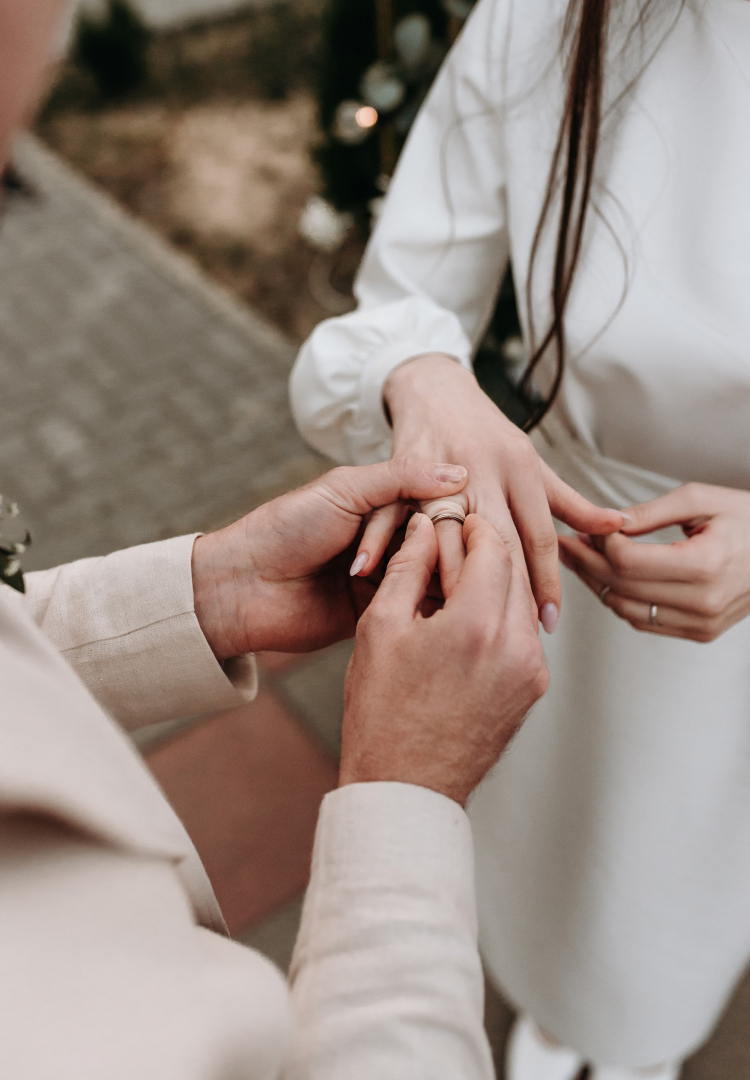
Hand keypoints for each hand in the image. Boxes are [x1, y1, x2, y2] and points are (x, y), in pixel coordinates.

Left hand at [191, 457, 467, 659]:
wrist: (243, 586)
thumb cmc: (288, 529)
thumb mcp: (345, 490)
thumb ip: (401, 478)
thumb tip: (460, 473)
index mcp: (381, 503)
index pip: (435, 506)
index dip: (450, 516)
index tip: (456, 526)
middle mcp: (387, 538)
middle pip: (437, 543)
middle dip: (445, 552)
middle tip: (444, 564)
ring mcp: (383, 577)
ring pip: (430, 576)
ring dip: (438, 580)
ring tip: (445, 587)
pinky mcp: (377, 613)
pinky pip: (412, 609)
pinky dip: (424, 607)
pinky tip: (437, 609)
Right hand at [340, 512, 548, 805]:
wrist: (407, 786)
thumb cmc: (383, 713)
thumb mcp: (380, 628)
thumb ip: (406, 567)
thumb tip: (424, 526)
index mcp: (474, 624)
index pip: (493, 546)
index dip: (473, 526)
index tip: (455, 522)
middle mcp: (515, 646)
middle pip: (515, 571)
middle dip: (488, 551)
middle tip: (456, 547)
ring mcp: (531, 671)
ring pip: (522, 602)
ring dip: (497, 585)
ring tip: (459, 586)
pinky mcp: (533, 690)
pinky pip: (524, 635)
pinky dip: (503, 618)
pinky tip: (470, 623)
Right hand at [353, 354, 626, 630]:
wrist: (434, 388)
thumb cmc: (487, 434)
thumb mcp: (534, 465)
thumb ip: (572, 504)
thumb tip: (616, 527)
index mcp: (521, 468)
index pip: (539, 535)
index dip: (548, 582)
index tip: (550, 623)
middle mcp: (485, 468)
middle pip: (496, 537)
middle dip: (504, 589)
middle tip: (507, 636)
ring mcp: (441, 466)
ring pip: (445, 529)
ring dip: (445, 575)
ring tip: (448, 619)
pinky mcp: (402, 465)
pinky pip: (391, 511)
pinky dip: (380, 541)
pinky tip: (376, 575)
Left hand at [558, 482, 749, 642]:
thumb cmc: (749, 519)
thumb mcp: (702, 500)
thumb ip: (650, 513)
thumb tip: (606, 522)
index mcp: (705, 564)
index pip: (628, 561)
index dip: (598, 544)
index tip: (584, 527)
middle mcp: (703, 601)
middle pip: (621, 587)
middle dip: (586, 564)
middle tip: (566, 543)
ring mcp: (703, 622)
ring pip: (626, 610)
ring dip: (598, 585)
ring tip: (581, 559)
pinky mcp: (701, 632)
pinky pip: (644, 622)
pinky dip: (620, 601)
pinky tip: (607, 578)